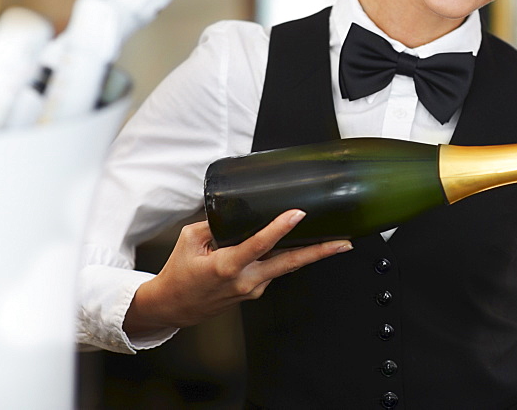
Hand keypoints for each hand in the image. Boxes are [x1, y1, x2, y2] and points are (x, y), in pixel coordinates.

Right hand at [123, 210, 351, 337]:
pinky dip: (286, 258)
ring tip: (334, 242)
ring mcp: (252, 289)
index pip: (259, 245)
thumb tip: (234, 209)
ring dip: (309, 255)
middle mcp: (245, 280)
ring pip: (285, 267)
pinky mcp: (254, 291)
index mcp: (227, 266)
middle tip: (343, 242)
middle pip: (289, 264)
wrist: (173, 306)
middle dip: (319, 253)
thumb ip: (214, 223)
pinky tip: (296, 247)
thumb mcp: (189, 240)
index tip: (297, 214)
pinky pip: (274, 270)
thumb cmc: (179, 274)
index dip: (280, 228)